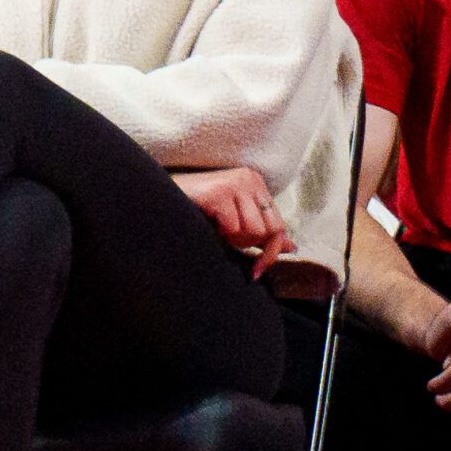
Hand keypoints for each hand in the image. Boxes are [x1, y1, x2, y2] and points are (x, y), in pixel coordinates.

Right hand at [175, 165, 290, 278]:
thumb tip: (290, 246)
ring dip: (232, 239)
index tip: (256, 271)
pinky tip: (206, 223)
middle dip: (248, 244)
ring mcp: (235, 183)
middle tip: (225, 239)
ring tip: (214, 228)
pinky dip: (219, 233)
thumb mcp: (234, 220)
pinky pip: (232, 228)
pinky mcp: (220, 192)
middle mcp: (249, 178)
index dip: (271, 252)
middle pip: (269, 230)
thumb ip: (260, 231)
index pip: (279, 225)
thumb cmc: (196, 211)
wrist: (159, 199)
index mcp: (255, 182)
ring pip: (253, 231)